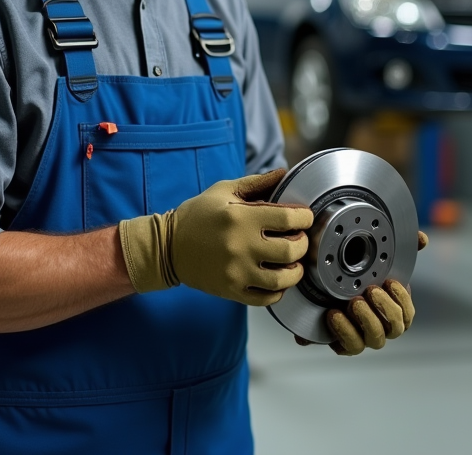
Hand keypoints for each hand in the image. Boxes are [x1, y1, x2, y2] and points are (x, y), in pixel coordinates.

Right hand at [119, 169, 313, 305]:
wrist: (167, 246)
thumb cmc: (197, 216)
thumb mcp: (224, 190)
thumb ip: (257, 183)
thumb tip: (284, 173)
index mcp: (241, 217)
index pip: (289, 218)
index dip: (304, 217)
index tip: (303, 217)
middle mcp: (241, 246)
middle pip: (292, 250)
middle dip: (302, 243)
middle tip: (297, 238)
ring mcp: (236, 271)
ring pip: (283, 279)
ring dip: (294, 271)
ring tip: (291, 262)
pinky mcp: (232, 290)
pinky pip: (266, 298)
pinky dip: (278, 291)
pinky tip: (275, 278)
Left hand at [299, 230, 427, 354]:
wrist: (326, 293)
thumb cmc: (359, 279)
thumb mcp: (379, 261)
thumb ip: (403, 248)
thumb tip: (422, 238)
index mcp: (395, 312)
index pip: (407, 313)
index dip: (402, 299)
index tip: (390, 282)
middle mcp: (383, 328)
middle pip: (395, 328)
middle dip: (384, 309)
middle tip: (370, 290)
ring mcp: (365, 338)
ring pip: (375, 339)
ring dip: (366, 320)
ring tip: (353, 302)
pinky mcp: (345, 344)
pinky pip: (349, 346)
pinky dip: (344, 331)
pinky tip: (334, 314)